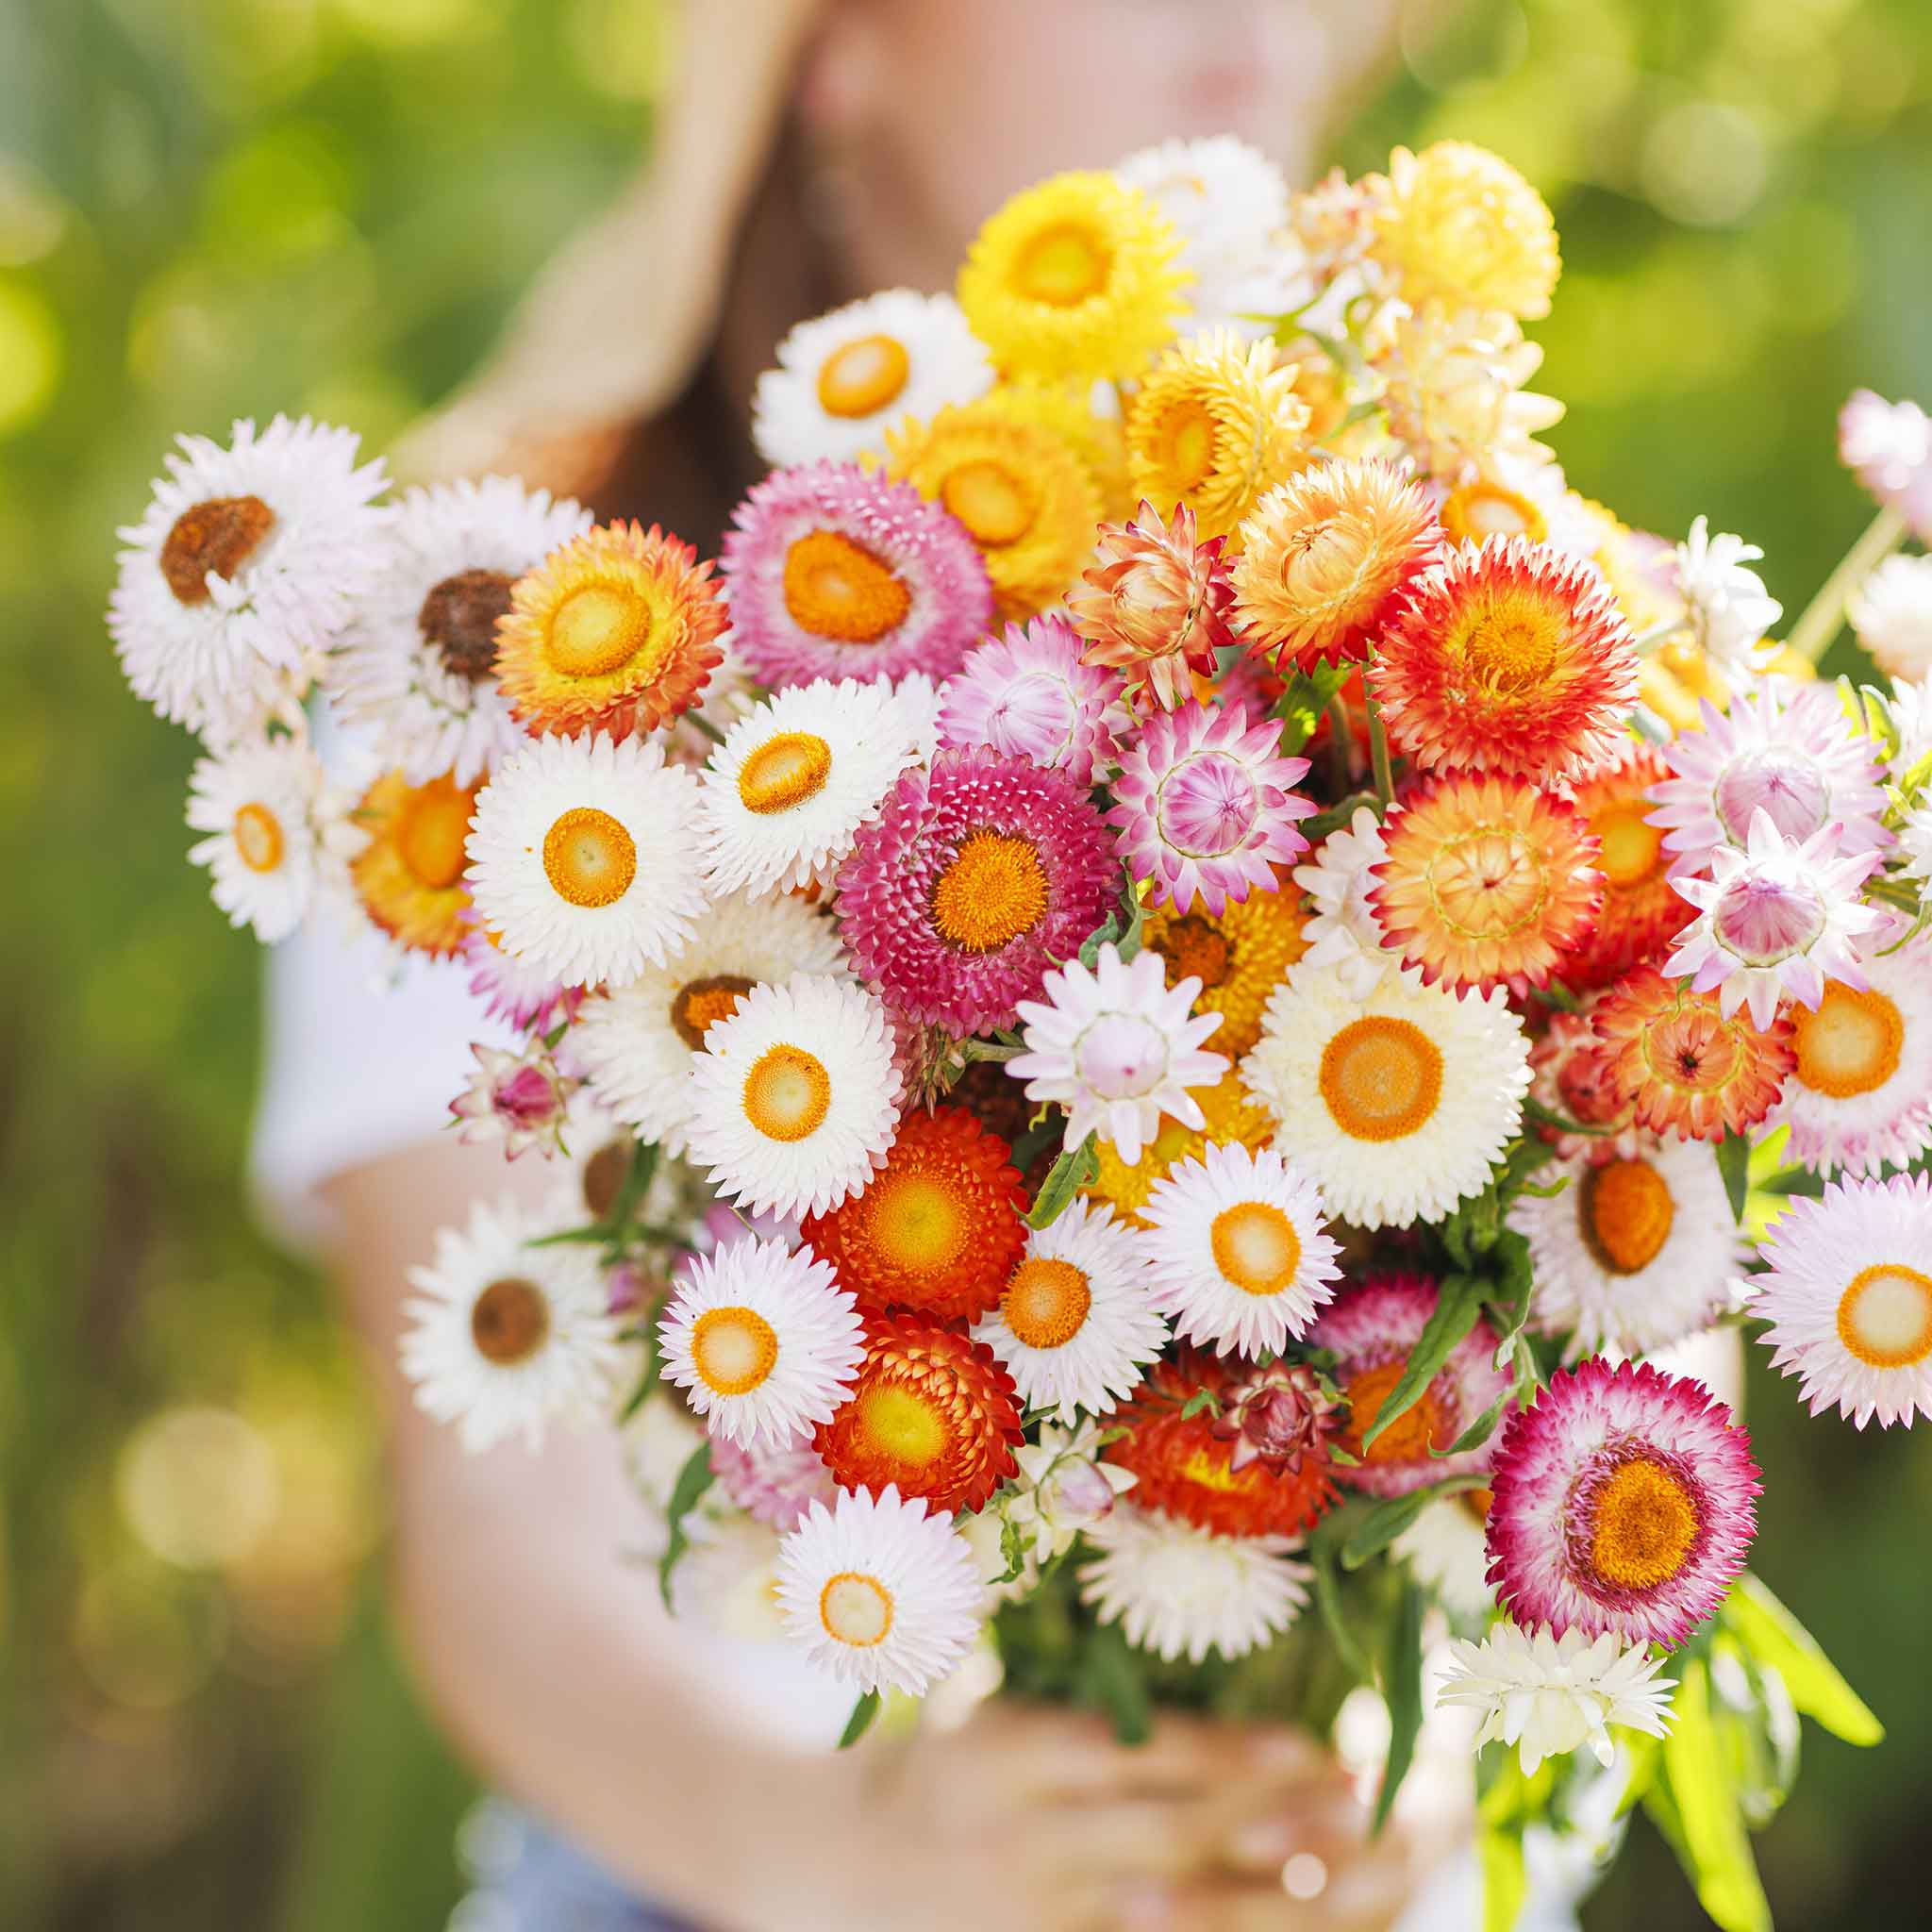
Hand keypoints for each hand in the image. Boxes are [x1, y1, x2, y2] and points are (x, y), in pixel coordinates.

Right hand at [731, 1703, 1428, 1931]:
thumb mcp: (984, 1711)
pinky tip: (1267, 1921)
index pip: (1137, 1758)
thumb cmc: (927, 1765)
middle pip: (1166, 1837)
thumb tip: (1212, 1688)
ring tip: (1348, 1868)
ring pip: (1165, 1910)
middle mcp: (1013, 1838)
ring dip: (1262, 1890)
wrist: (823, 1862)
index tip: (1318, 1745)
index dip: (1232, 1756)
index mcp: (998, 1753)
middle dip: (1270, 1822)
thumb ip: (1074, 1705)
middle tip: (1365, 1803)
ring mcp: (1025, 1913)